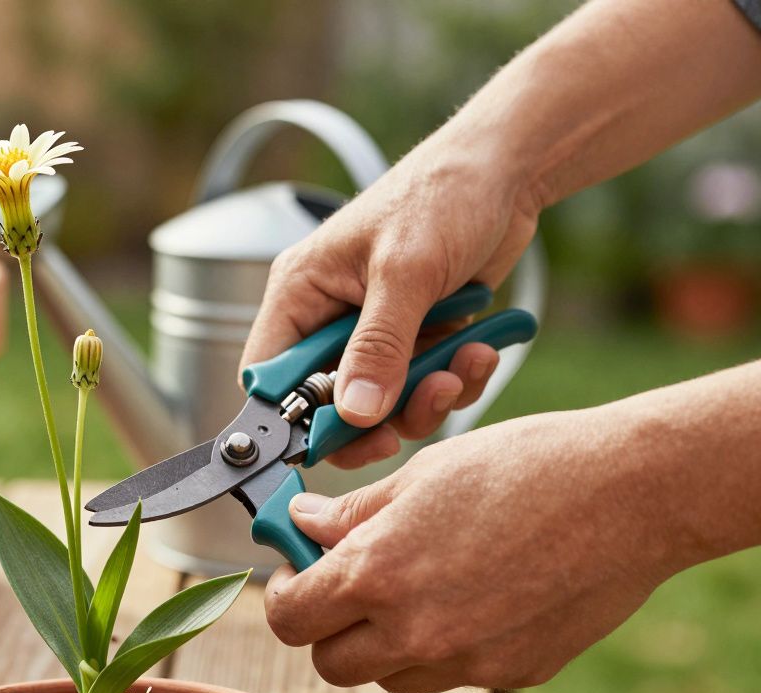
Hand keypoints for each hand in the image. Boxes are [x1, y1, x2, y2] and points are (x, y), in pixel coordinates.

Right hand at [240, 128, 539, 467]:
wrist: (507, 172)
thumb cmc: (442, 195)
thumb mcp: (405, 272)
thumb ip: (378, 346)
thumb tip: (353, 413)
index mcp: (301, 292)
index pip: (268, 374)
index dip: (292, 416)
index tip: (338, 436)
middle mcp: (328, 316)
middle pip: (327, 403)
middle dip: (374, 417)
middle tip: (404, 425)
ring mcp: (373, 330)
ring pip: (381, 403)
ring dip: (425, 399)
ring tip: (463, 367)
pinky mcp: (416, 338)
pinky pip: (423, 386)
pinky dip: (454, 381)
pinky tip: (481, 350)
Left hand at [262, 408, 686, 692]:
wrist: (628, 493)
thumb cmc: (523, 466)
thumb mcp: (421, 474)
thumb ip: (352, 513)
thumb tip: (304, 524)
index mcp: (378, 575)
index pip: (290, 618)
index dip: (286, 591)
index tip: (298, 568)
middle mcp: (416, 632)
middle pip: (331, 662)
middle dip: (328, 625)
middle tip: (347, 581)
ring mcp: (468, 661)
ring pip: (390, 674)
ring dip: (383, 640)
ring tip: (414, 581)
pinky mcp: (513, 671)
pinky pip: (452, 673)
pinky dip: (443, 644)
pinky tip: (472, 592)